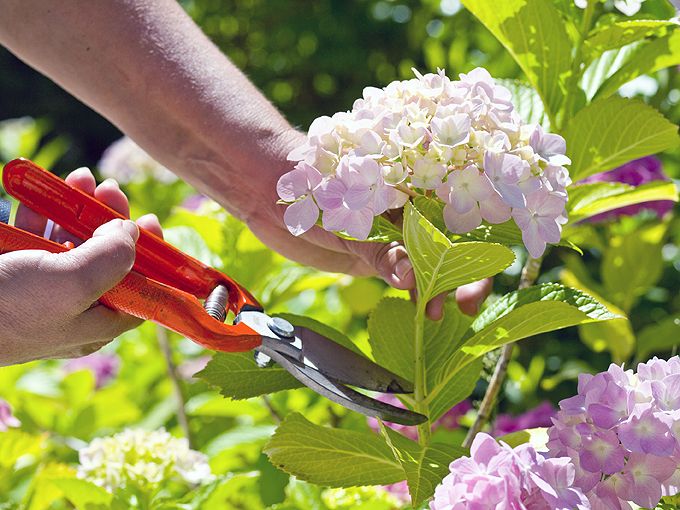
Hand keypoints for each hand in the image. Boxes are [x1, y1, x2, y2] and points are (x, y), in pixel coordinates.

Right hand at [0, 168, 162, 365]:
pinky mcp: (11, 269)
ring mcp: (39, 289)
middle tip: (112, 189)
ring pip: (70, 242)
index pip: (140, 290)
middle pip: (106, 260)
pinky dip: (41, 212)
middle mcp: (72, 309)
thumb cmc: (7, 308)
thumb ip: (112, 258)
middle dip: (111, 221)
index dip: (152, 258)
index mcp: (95, 323)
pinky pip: (33, 237)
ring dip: (77, 208)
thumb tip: (131, 233)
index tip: (152, 223)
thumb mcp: (72, 284)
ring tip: (82, 177)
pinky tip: (42, 191)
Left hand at [246, 132, 492, 320]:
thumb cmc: (310, 188)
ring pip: (432, 262)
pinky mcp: (377, 254)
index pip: (457, 215)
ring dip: (440, 288)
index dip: (474, 244)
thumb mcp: (347, 220)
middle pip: (452, 242)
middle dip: (463, 273)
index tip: (475, 275)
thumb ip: (379, 249)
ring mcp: (395, 234)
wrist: (269, 192)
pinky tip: (421, 310)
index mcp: (412, 187)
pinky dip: (417, 292)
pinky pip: (406, 275)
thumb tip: (411, 280)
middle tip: (465, 306)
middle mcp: (411, 210)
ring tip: (435, 314)